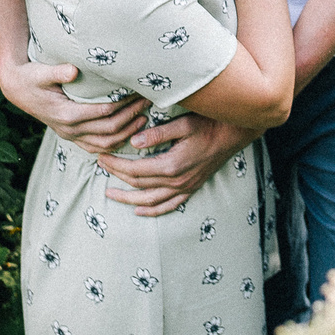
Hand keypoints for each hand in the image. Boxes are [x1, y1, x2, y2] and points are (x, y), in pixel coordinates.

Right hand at [0, 57, 152, 157]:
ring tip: (144, 119)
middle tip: (148, 103)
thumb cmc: (31, 76)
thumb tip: (73, 70)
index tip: (139, 93)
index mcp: (66, 114)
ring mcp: (70, 135)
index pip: (103, 113)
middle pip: (109, 130)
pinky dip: (114, 143)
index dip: (124, 105)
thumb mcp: (42, 71)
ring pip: (104, 144)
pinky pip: (96, 147)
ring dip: (127, 133)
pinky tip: (128, 134)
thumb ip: (58, 71)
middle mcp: (69, 129)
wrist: (17, 88)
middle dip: (131, 118)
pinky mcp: (71, 135)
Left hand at [103, 114, 254, 215]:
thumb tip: (134, 141)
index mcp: (172, 165)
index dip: (116, 164)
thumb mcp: (183, 124)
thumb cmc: (209, 124)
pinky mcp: (191, 188)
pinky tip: (140, 211)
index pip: (135, 169)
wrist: (234, 134)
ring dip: (128, 199)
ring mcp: (185, 187)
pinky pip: (169, 206)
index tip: (102, 156)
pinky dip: (153, 210)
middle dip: (117, 176)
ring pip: (151, 200)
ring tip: (111, 194)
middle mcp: (177, 181)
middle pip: (139, 184)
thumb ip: (158, 134)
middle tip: (101, 166)